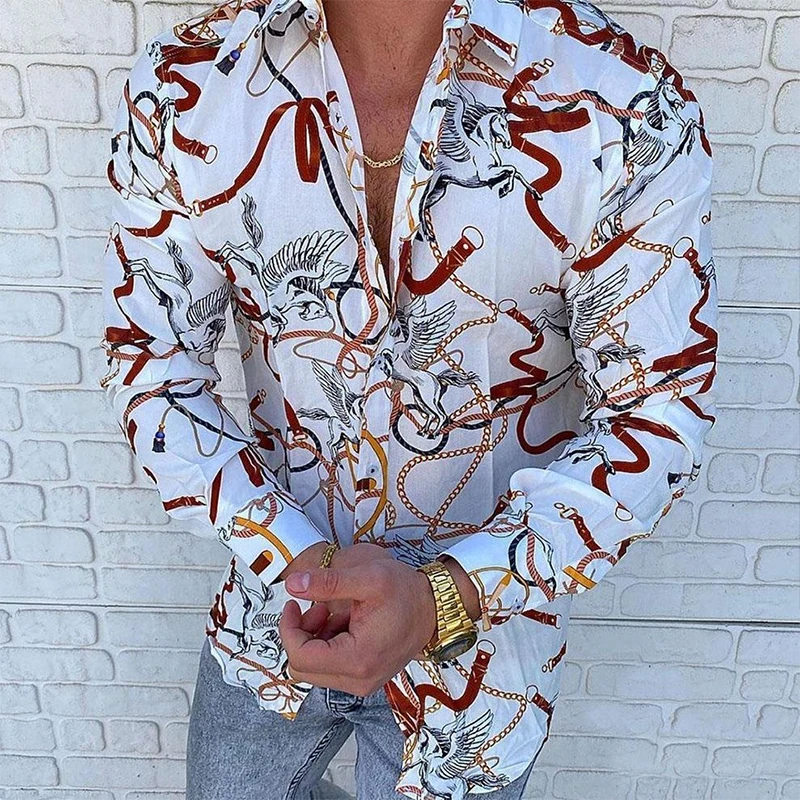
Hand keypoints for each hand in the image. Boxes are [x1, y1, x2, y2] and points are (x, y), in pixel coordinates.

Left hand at [279, 558, 437, 694]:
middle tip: (317, 607)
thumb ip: (327, 582)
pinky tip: (344, 623)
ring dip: (315, 639)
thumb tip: (292, 584)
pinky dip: (328, 645)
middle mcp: (358, 681)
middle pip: (303, 667)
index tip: (293, 604)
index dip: (288, 629)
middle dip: (301, 634)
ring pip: (314, 669)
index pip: (300, 657)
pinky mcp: (365, 678)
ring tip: (334, 613)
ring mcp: (362, 683)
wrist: (435, 609)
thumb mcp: (368, 577)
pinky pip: (330, 669)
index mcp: (357, 659)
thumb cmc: (405, 592)